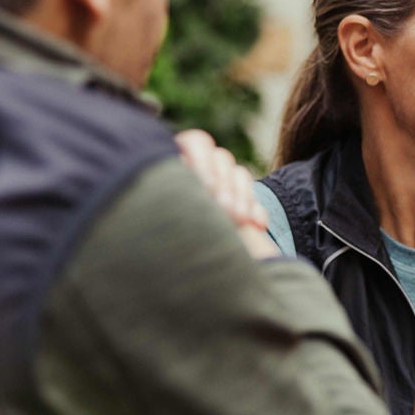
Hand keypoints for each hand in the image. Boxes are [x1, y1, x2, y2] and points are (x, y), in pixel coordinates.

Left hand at [174, 130, 277, 259]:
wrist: (178, 272)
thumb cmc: (157, 238)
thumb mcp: (163, 211)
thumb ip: (170, 192)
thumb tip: (173, 180)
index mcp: (173, 161)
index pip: (195, 142)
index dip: (203, 162)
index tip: (207, 188)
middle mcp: (196, 167)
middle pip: (220, 158)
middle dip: (225, 185)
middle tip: (225, 209)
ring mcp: (219, 184)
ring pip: (239, 174)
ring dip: (242, 196)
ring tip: (239, 221)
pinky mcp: (236, 203)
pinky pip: (254, 197)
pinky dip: (256, 210)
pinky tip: (258, 226)